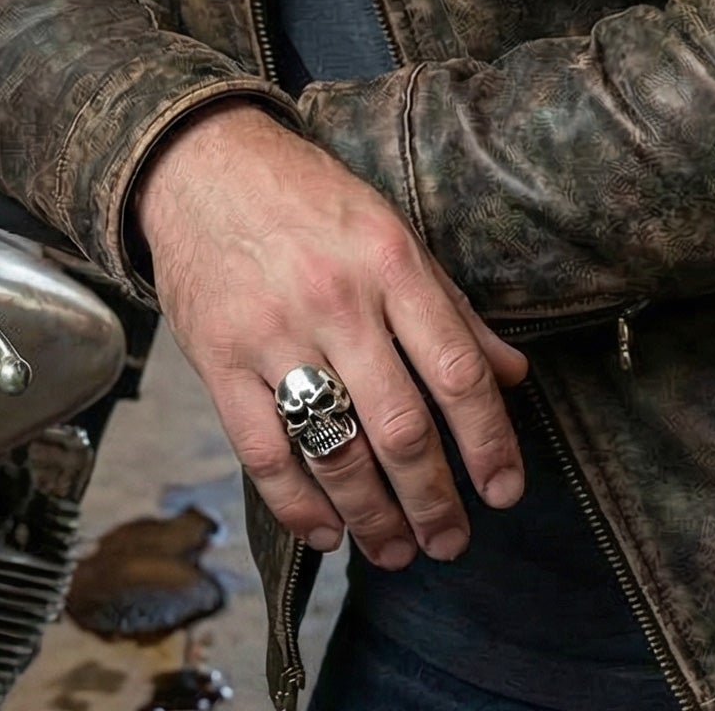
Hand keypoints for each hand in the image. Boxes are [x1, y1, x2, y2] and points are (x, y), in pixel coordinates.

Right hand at [134, 102, 527, 569]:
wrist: (201, 163)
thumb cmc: (307, 198)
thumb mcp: (391, 231)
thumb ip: (452, 308)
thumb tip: (513, 375)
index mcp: (390, 262)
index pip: (456, 371)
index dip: (489, 443)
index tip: (504, 491)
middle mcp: (336, 299)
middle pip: (401, 427)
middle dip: (434, 501)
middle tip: (452, 543)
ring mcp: (273, 331)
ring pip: (335, 450)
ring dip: (373, 517)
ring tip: (396, 550)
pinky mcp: (218, 357)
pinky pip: (263, 452)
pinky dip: (299, 506)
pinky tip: (327, 532)